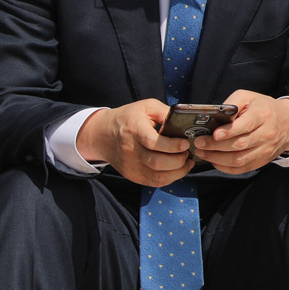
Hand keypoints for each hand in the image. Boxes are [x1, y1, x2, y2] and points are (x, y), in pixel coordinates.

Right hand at [75, 99, 193, 186]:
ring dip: (178, 172)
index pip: (153, 142)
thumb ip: (165, 112)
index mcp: (134, 129)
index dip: (172, 145)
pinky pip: (153, 182)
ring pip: (157, 176)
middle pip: (157, 162)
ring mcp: (130, 165)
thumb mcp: (146, 106)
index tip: (185, 143)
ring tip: (186, 162)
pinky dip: (169, 179)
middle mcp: (131, 150)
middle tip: (187, 152)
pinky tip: (177, 170)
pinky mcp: (132, 174)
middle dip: (179, 160)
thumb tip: (184, 120)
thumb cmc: (127, 118)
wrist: (101, 134)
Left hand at [191, 90, 288, 174]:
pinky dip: (225, 167)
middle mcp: (267, 133)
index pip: (246, 125)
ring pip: (239, 159)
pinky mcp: (262, 160)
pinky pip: (242, 169)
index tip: (214, 134)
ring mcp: (266, 149)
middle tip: (199, 143)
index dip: (229, 131)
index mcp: (263, 115)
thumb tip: (213, 116)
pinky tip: (214, 161)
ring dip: (217, 158)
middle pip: (239, 144)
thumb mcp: (249, 97)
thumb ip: (231, 104)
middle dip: (215, 146)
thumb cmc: (264, 108)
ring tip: (202, 153)